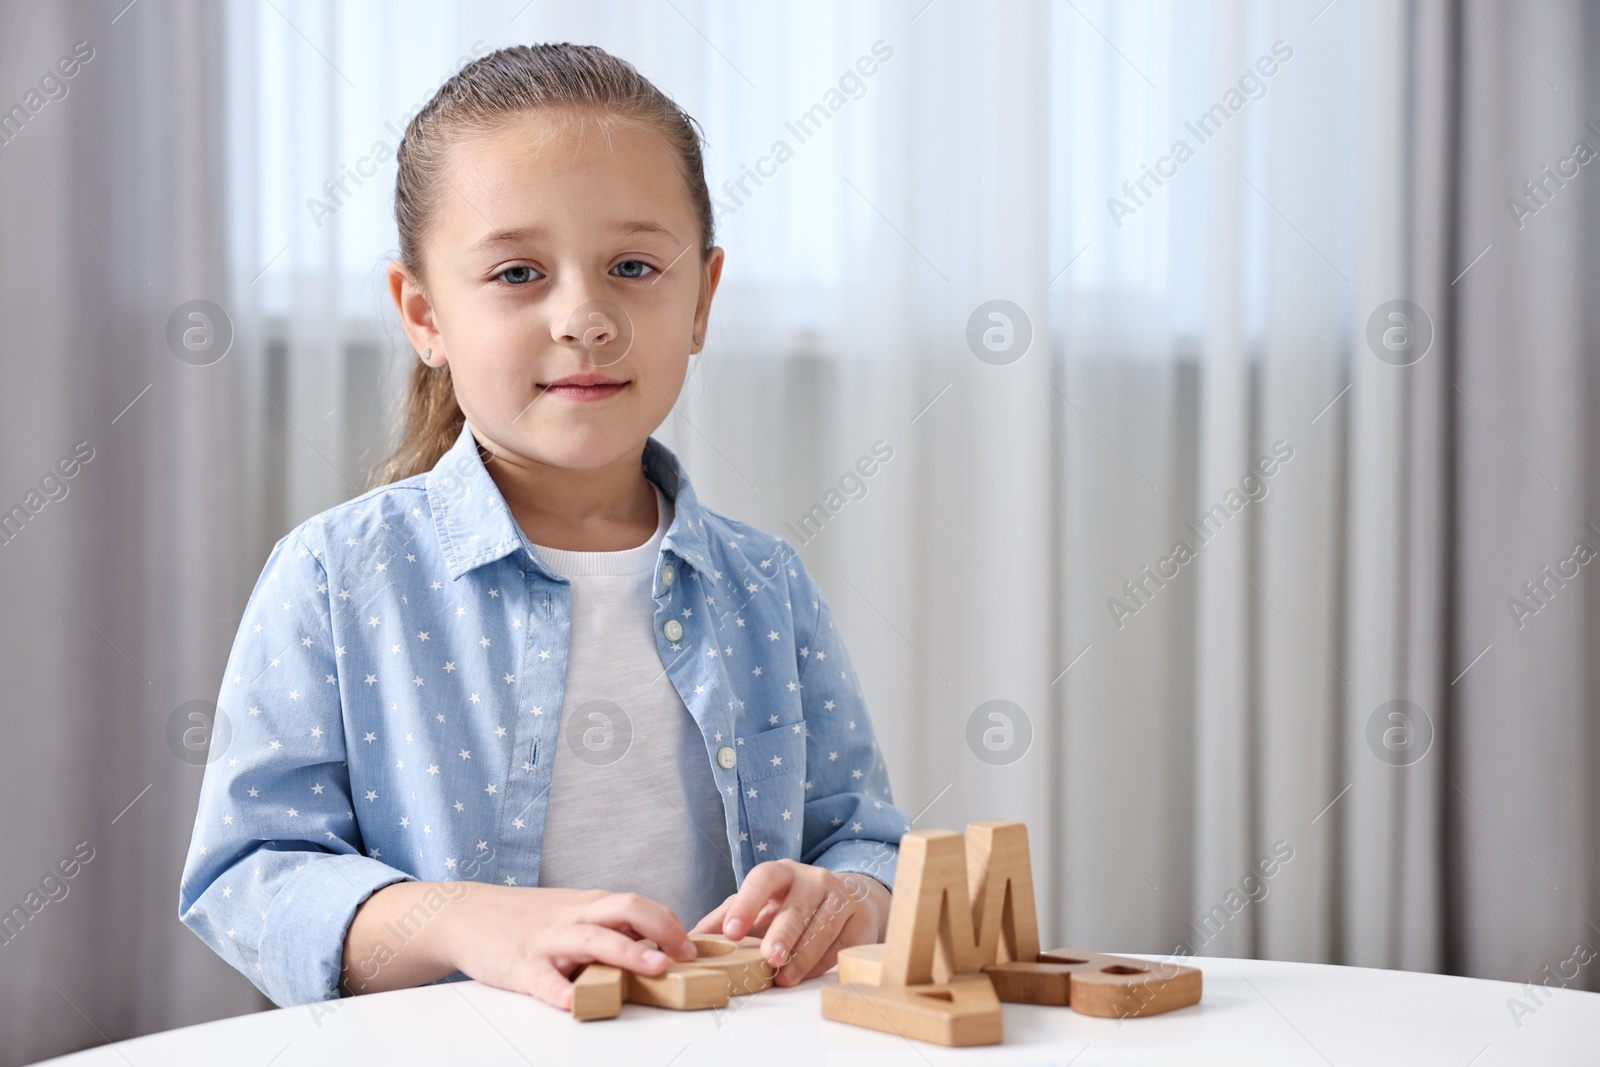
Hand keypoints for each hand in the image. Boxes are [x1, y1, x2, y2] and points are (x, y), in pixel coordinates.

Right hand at [439, 884, 698, 1010]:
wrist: (466, 913)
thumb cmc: (526, 918)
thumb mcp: (572, 914)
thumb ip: (607, 926)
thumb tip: (652, 947)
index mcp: (590, 906)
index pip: (640, 905)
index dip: (670, 923)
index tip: (694, 945)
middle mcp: (575, 917)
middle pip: (626, 910)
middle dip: (661, 929)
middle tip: (685, 955)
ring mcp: (548, 940)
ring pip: (592, 939)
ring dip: (627, 952)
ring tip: (654, 968)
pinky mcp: (519, 964)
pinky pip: (541, 977)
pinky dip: (556, 988)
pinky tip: (569, 1001)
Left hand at [690, 860, 889, 986]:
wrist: (843, 901)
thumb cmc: (788, 905)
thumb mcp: (756, 905)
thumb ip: (724, 919)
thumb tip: (687, 940)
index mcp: (782, 872)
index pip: (763, 878)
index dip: (747, 904)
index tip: (732, 932)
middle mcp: (813, 879)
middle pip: (796, 906)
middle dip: (782, 934)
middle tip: (769, 958)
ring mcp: (841, 898)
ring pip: (822, 927)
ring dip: (802, 955)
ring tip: (785, 977)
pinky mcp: (860, 921)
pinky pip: (841, 944)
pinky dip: (823, 962)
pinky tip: (808, 973)